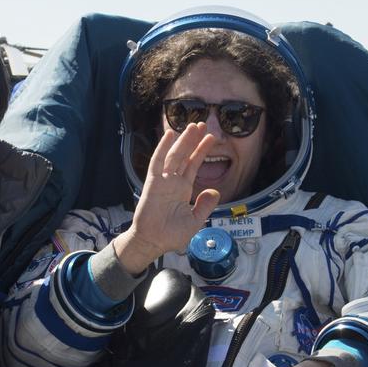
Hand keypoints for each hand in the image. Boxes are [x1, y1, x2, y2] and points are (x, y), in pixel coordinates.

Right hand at [112, 125, 219, 273]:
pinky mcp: (153, 183)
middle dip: (194, 140)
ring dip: (184, 140)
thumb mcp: (195, 221)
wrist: (154, 242)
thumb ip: (205, 206)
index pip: (193, 165)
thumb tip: (214, 191)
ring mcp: (163, 181)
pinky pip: (158, 162)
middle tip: (203, 123)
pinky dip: (163, 148)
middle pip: (185, 156)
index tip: (211, 138)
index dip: (201, 151)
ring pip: (174, 155)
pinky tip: (170, 135)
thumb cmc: (171, 235)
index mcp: (183, 189)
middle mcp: (173, 182)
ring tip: (193, 125)